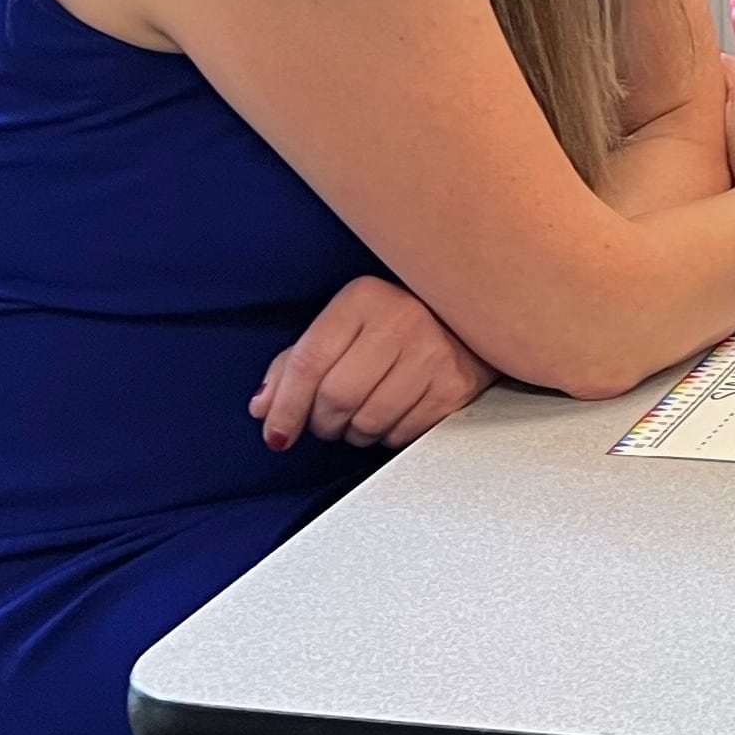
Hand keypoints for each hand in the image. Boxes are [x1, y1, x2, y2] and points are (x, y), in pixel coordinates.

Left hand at [252, 275, 493, 451]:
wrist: (471, 318)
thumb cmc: (397, 324)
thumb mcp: (342, 326)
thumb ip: (295, 364)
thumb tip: (263, 408)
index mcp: (363, 299)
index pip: (308, 362)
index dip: (285, 407)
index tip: (277, 433)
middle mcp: (400, 321)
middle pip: (336, 397)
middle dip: (322, 422)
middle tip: (326, 421)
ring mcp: (432, 354)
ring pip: (369, 421)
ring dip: (354, 432)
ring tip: (361, 416)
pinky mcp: (455, 386)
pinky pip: (402, 433)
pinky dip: (387, 435)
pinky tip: (391, 415)